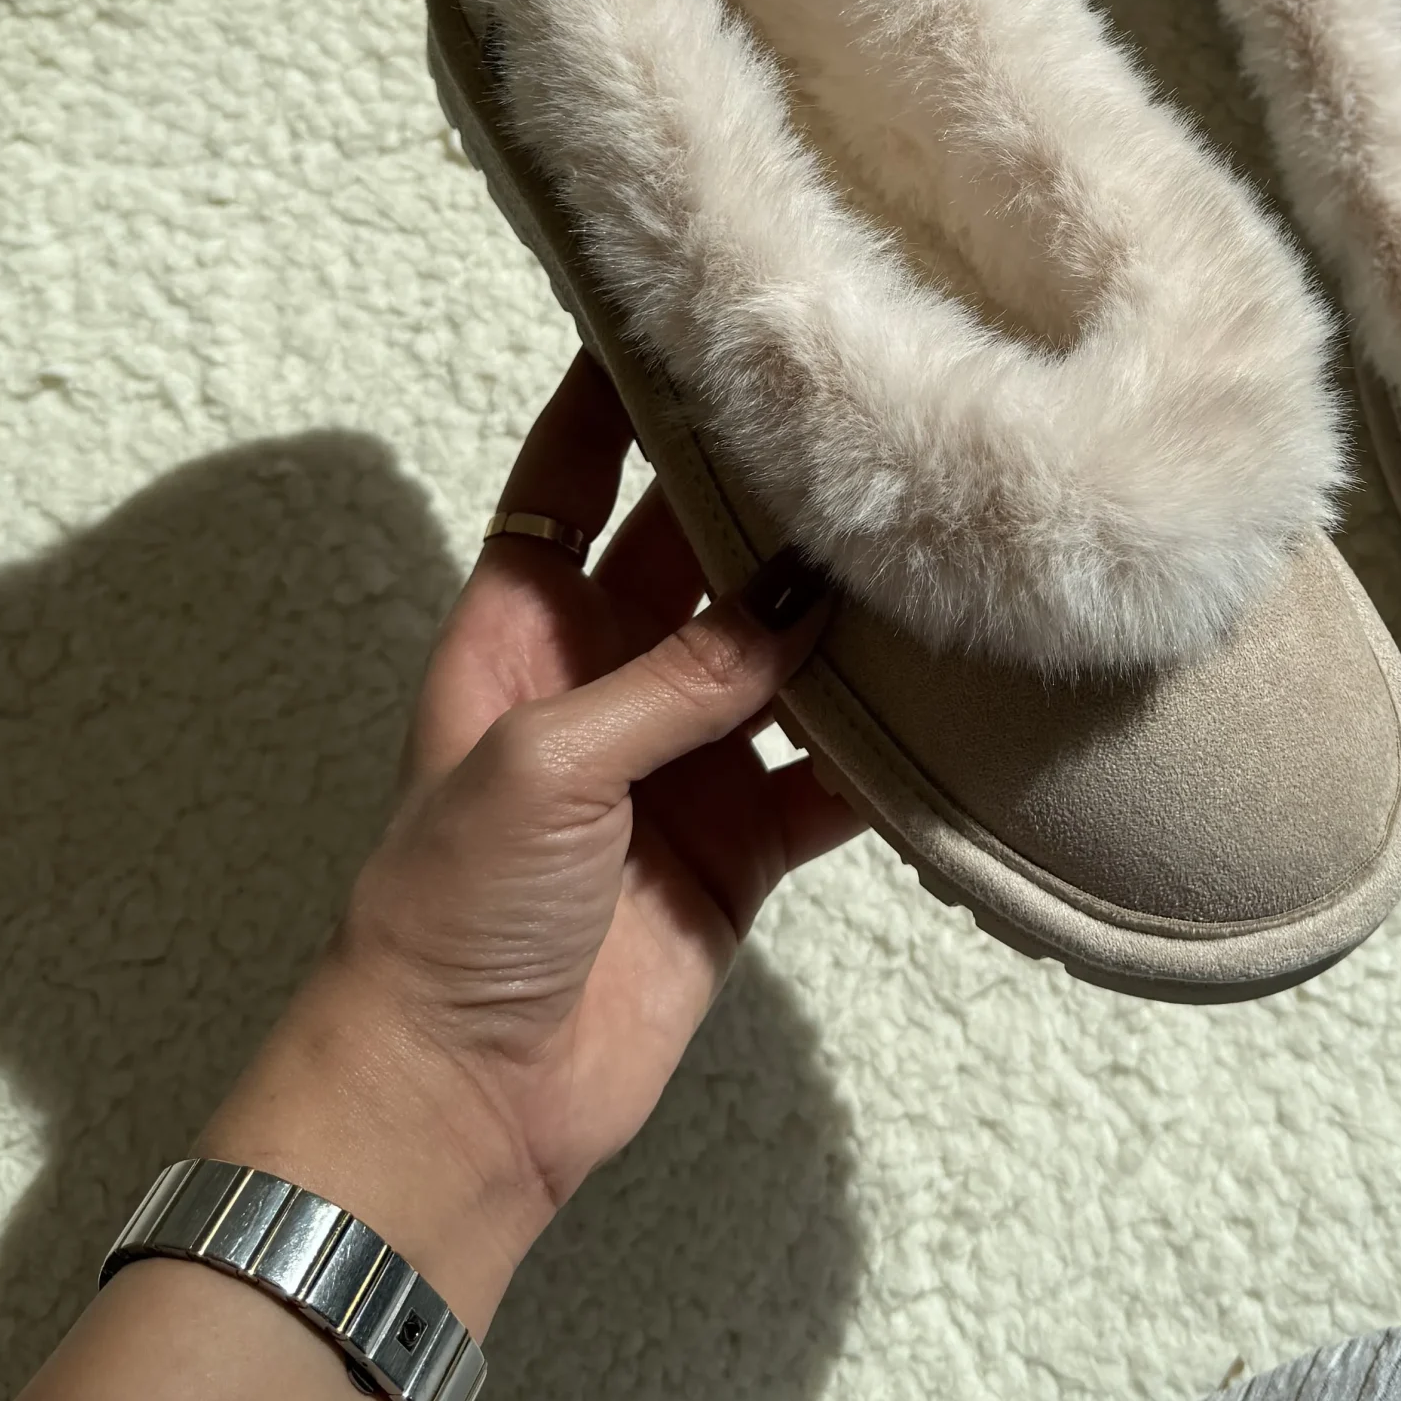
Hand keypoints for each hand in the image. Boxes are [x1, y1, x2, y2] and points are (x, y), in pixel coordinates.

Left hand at [195, 352, 862, 1331]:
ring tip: (930, 542)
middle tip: (862, 411)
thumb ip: (672, 679)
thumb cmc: (451, 913)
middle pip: (698, 546)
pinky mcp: (741, 837)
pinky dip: (883, 747)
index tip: (688, 300)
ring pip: (779, 653)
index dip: (618, 386)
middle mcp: (608, 670)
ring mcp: (680, 755)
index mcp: (524, 626)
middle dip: (767, 492)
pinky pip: (829, 771)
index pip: (571, 468)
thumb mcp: (541, 765)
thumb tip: (791, 609)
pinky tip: (948, 705)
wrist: (468, 1100)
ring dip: (841, 615)